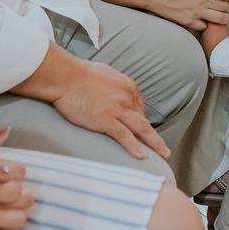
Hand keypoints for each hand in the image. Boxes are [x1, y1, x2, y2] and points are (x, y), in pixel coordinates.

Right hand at [51, 59, 169, 160]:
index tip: (140, 131)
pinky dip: (135, 146)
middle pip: (144, 119)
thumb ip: (113, 85)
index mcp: (128, 86)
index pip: (138, 107)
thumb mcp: (104, 74)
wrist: (65, 76)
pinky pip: (124, 136)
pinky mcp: (106, 120)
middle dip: (153, 135)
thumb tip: (112, 91)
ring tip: (163, 154)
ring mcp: (118, 109)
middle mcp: (127, 97)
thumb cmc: (78, 73)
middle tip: (162, 148)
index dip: (139, 121)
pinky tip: (142, 156)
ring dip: (155, 143)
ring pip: (142, 129)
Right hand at [145, 0, 228, 29]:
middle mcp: (203, 0)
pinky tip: (201, 18)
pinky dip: (205, 23)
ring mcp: (196, 12)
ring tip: (217, 14)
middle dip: (227, 5)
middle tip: (223, 5)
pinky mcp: (189, 22)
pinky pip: (205, 26)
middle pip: (226, 7)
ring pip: (221, 19)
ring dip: (221, 16)